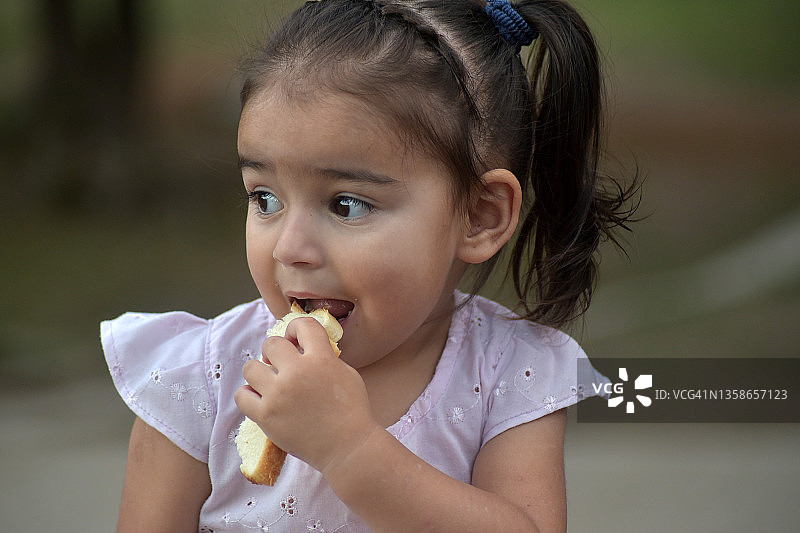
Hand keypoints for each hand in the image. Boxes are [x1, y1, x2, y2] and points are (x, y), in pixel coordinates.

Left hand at [235, 317, 379, 472]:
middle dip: (276, 352)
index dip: (296, 328)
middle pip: (271, 344)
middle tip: (283, 365)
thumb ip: (325, 357)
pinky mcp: (266, 416)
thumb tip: (304, 347)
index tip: (296, 340)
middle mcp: (297, 373)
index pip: (302, 324)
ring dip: (260, 372)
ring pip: (251, 367)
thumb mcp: (347, 373)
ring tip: (270, 382)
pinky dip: (249, 395)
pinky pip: (241, 395)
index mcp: (321, 359)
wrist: (348, 447)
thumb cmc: (352, 411)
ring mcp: (278, 395)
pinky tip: (262, 399)